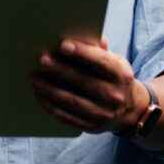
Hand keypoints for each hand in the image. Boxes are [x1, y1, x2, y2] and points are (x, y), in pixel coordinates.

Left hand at [28, 36, 143, 133]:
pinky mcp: (91, 127)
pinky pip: (67, 116)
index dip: (82, 53)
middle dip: (60, 69)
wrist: (130, 111)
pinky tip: (39, 95)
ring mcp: (103, 114)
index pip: (100, 62)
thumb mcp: (116, 62)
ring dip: (49, 89)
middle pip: (83, 81)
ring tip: (33, 79)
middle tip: (41, 59)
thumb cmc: (115, 78)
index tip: (63, 45)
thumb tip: (83, 36)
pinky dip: (51, 106)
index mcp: (121, 75)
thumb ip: (100, 50)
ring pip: (71, 100)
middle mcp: (114, 96)